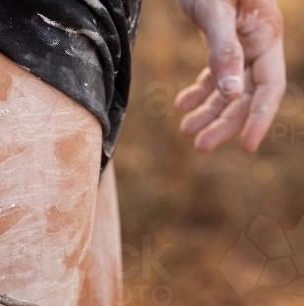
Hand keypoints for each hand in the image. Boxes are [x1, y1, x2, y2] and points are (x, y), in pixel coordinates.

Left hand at [176, 0, 285, 152]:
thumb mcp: (213, 10)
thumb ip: (223, 50)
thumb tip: (232, 94)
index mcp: (265, 33)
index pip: (269, 86)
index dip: (259, 118)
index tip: (247, 147)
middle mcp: (257, 41)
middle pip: (246, 95)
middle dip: (225, 123)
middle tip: (199, 146)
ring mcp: (241, 42)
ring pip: (229, 89)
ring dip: (209, 113)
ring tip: (186, 131)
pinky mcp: (222, 40)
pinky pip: (215, 75)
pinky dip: (199, 93)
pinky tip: (181, 105)